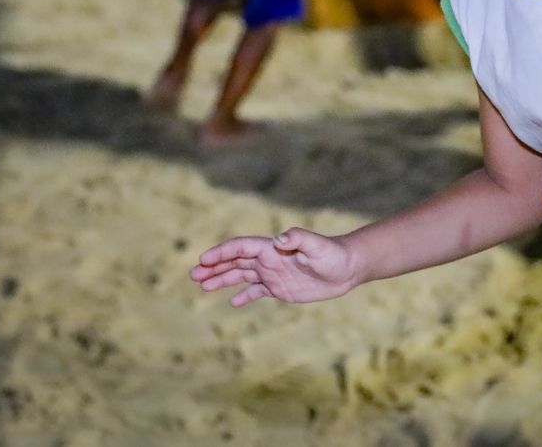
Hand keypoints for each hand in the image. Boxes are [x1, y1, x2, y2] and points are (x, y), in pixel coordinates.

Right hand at [191, 228, 359, 306]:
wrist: (348, 267)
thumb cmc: (334, 254)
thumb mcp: (317, 246)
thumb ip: (298, 238)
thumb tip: (279, 239)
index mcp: (273, 248)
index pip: (241, 248)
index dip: (222, 252)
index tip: (204, 260)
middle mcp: (270, 259)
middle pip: (235, 262)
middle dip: (214, 267)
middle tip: (193, 275)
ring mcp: (273, 273)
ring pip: (241, 275)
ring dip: (221, 279)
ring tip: (202, 286)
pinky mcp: (281, 287)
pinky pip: (257, 291)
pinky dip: (244, 296)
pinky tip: (232, 303)